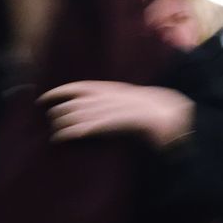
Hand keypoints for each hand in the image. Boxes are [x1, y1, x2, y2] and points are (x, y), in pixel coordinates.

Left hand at [41, 82, 194, 148]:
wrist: (178, 116)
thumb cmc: (154, 113)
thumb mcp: (129, 105)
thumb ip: (111, 107)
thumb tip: (90, 115)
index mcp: (115, 89)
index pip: (83, 87)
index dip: (62, 91)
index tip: (44, 98)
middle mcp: (115, 95)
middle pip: (80, 101)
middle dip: (62, 111)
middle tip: (51, 121)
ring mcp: (120, 107)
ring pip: (86, 112)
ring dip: (68, 123)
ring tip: (57, 133)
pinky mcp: (126, 120)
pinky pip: (98, 124)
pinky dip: (82, 129)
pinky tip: (71, 135)